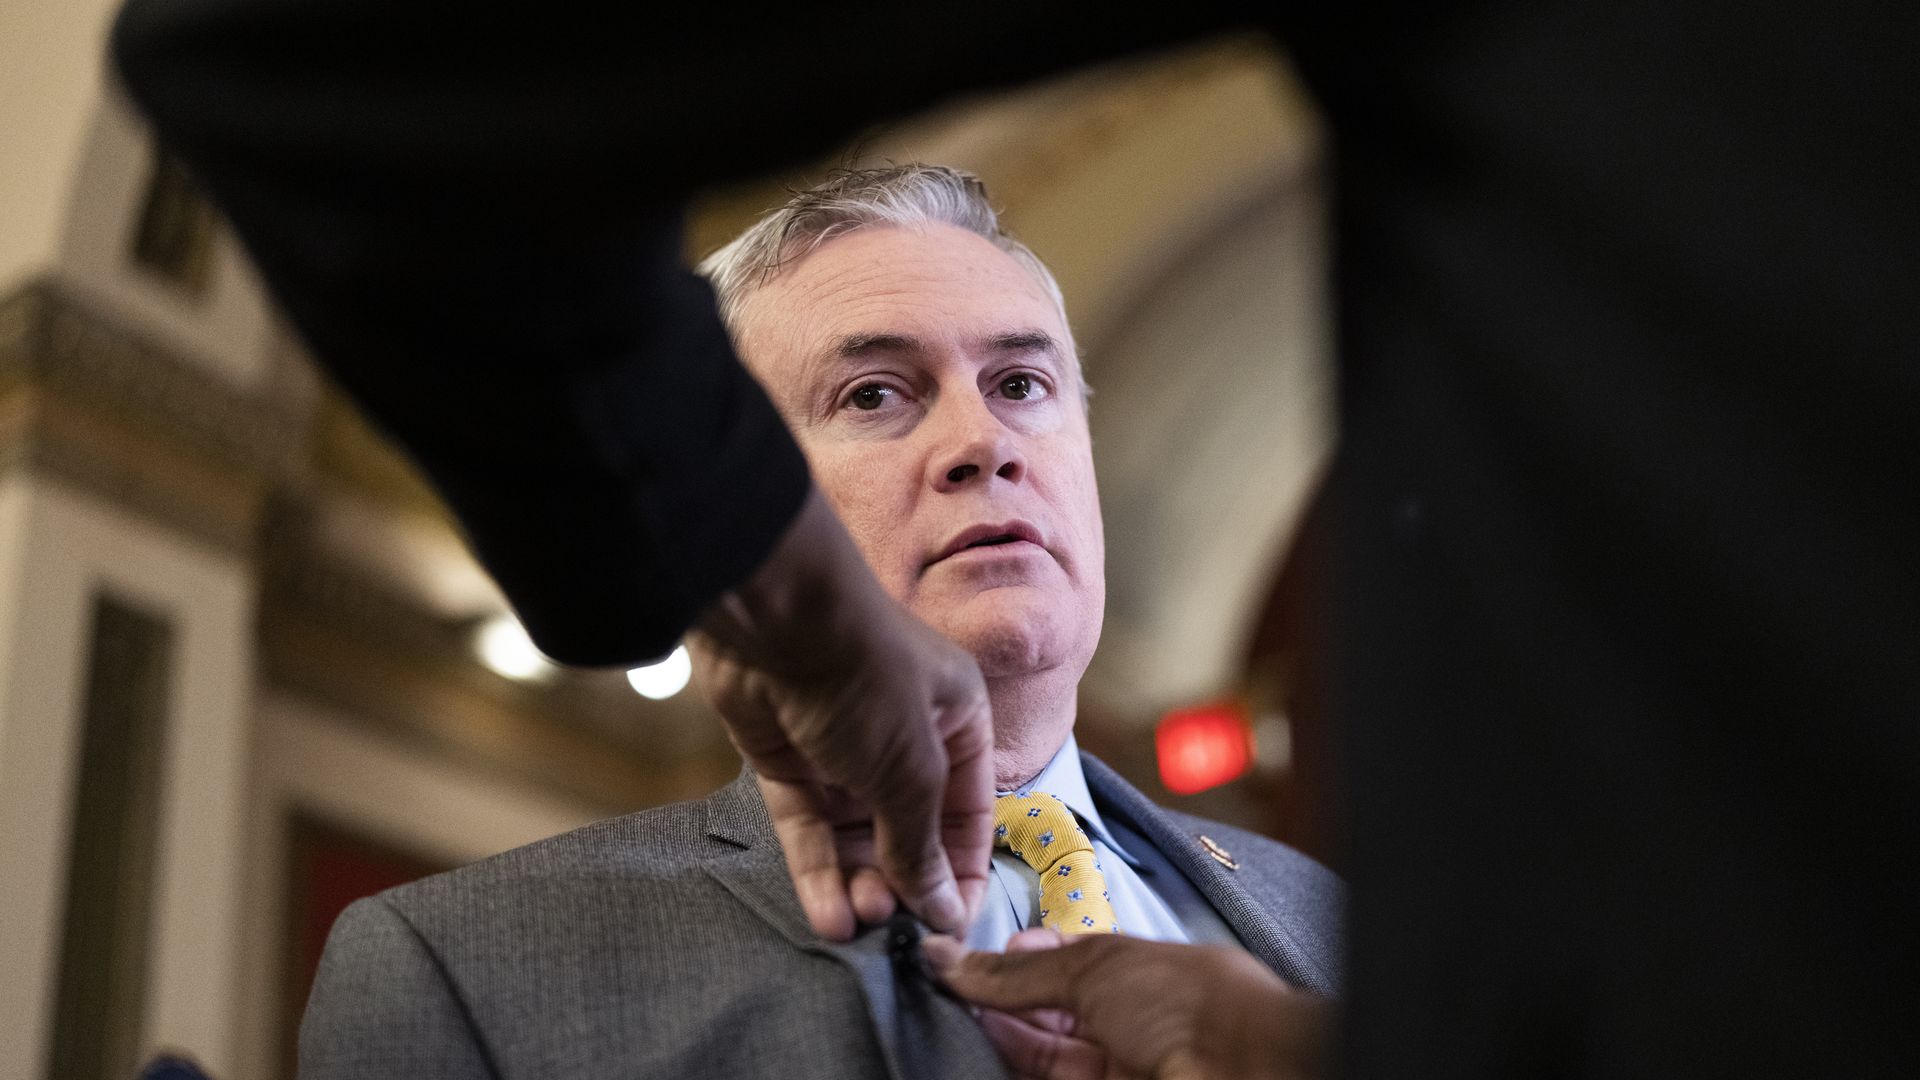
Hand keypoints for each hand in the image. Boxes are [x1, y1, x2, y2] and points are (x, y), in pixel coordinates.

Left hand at [690, 487, 994, 940]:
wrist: (775, 618)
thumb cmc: (866, 676)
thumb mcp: (911, 767)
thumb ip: (921, 842)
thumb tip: (943, 907)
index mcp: (957, 721)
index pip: (969, 812)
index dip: (961, 871)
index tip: (952, 927)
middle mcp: (904, 734)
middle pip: (908, 827)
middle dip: (902, 881)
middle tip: (895, 930)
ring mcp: (842, 747)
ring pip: (856, 832)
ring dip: (859, 881)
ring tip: (859, 925)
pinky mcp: (788, 757)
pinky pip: (809, 825)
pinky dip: (817, 870)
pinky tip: (828, 916)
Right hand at [924, 931, 1336, 1079]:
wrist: (1237, 1066)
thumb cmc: (1183, 998)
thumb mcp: (1092, 966)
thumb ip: (1018, 973)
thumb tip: (949, 957)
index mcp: (1138, 971)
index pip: (1063, 965)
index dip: (1017, 961)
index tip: (966, 957)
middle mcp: (1127, 1020)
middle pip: (1049, 1012)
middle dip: (999, 999)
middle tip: (946, 985)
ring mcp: (1118, 1067)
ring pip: (1045, 1053)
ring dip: (1000, 1033)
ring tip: (949, 1010)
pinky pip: (1051, 1079)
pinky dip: (1015, 1063)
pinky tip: (980, 1043)